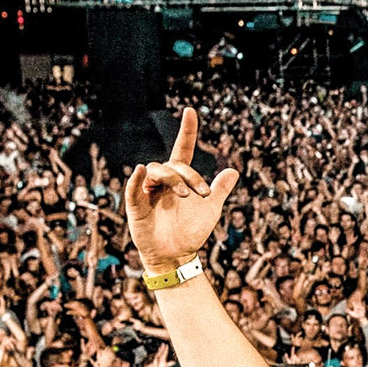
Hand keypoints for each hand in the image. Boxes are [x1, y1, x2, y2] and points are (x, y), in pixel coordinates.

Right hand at [126, 108, 239, 272]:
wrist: (177, 256)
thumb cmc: (191, 231)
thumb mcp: (210, 209)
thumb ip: (220, 190)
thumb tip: (234, 170)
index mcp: (181, 179)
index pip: (183, 149)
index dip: (187, 132)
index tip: (191, 111)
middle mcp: (163, 182)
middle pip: (173, 164)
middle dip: (190, 176)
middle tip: (203, 194)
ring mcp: (148, 192)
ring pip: (156, 171)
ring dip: (172, 180)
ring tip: (186, 196)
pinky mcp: (136, 206)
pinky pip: (133, 188)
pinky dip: (136, 179)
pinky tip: (141, 171)